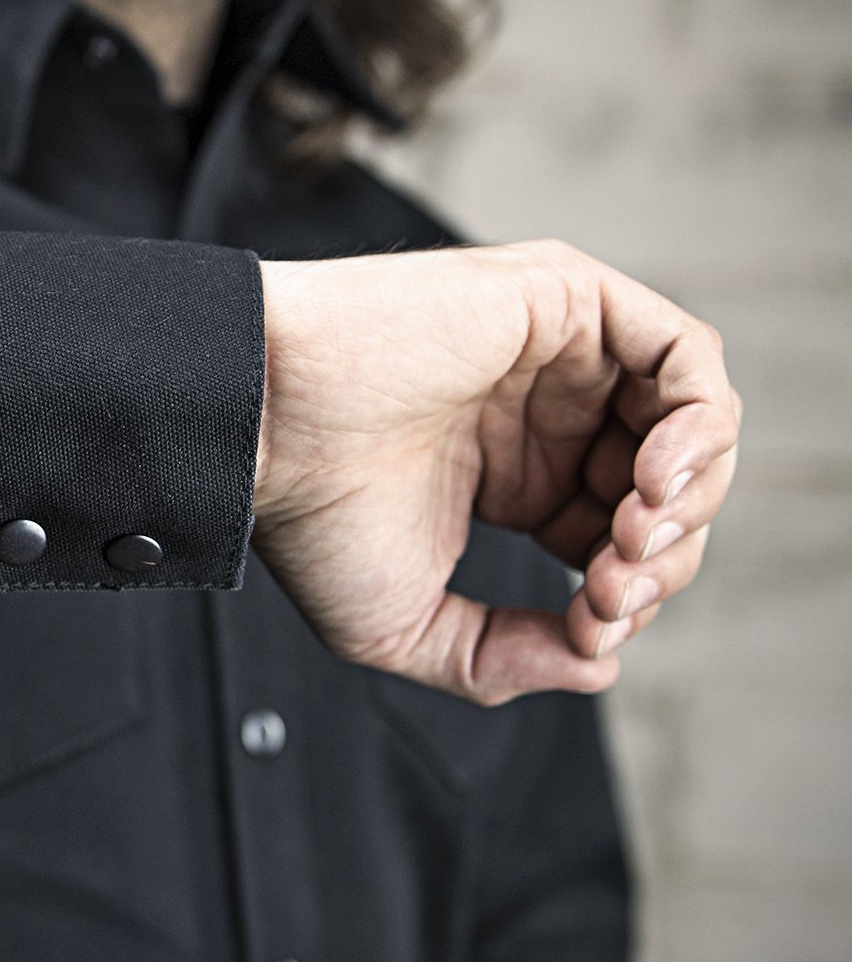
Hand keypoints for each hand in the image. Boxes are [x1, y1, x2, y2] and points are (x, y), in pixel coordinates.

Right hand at [252, 239, 740, 705]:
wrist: (263, 425)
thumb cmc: (305, 512)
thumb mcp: (404, 627)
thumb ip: (500, 661)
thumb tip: (598, 663)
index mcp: (508, 472)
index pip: (617, 535)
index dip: (626, 593)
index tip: (585, 625)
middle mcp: (542, 408)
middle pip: (668, 487)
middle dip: (662, 556)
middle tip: (609, 590)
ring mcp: (556, 351)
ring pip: (693, 422)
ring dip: (690, 495)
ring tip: (634, 536)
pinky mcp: (565, 298)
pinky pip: (687, 355)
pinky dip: (698, 425)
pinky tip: (651, 480)